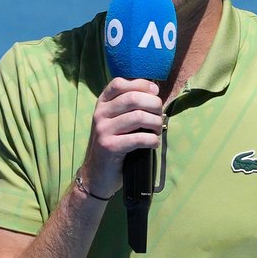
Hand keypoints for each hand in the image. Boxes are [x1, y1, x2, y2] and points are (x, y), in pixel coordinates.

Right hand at [80, 77, 164, 197]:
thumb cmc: (113, 145)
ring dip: (156, 123)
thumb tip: (154, 92)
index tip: (155, 93)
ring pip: (138, 116)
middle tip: (160, 116)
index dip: (141, 84)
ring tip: (157, 131)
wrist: (96, 174)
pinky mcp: (109, 146)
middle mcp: (100, 114)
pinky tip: (154, 143)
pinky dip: (152, 140)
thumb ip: (129, 106)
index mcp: (102, 104)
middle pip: (133, 98)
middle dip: (154, 105)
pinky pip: (138, 138)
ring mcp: (103, 130)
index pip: (120, 83)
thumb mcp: (115, 121)